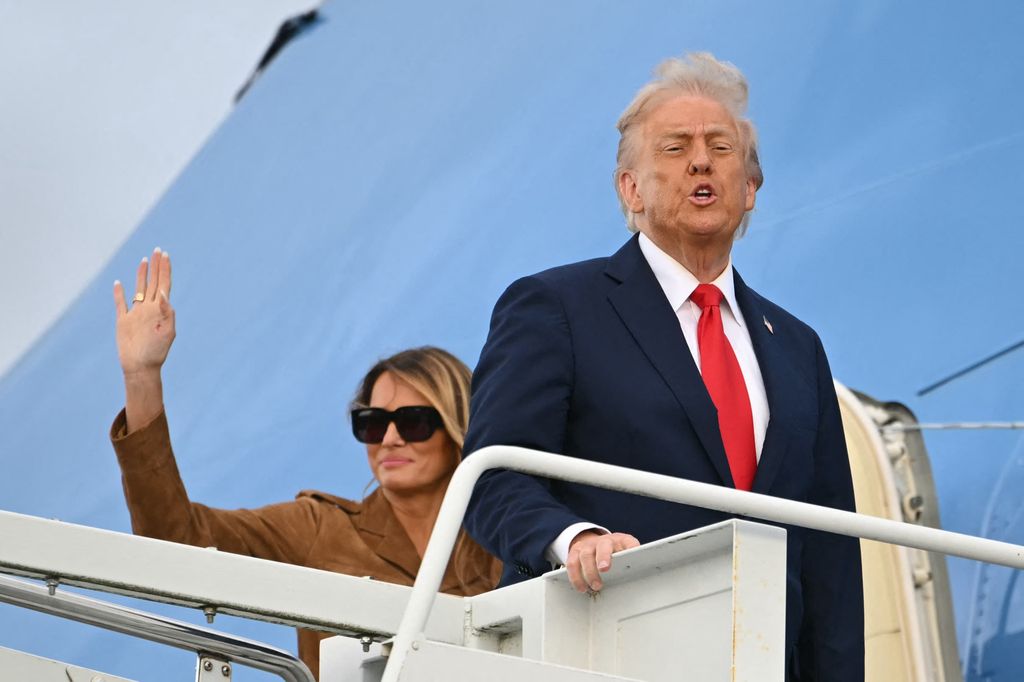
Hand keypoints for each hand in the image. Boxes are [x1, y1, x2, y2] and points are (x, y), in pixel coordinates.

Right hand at [114, 248, 174, 376]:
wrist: (141, 367)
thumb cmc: (157, 352)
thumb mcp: (167, 332)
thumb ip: (166, 312)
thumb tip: (162, 293)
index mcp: (161, 310)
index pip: (163, 284)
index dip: (165, 270)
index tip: (166, 255)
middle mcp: (149, 308)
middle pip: (152, 282)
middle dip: (156, 267)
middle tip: (158, 250)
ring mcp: (136, 314)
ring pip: (138, 289)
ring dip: (141, 275)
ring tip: (144, 261)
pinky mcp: (123, 321)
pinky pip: (120, 303)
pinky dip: (119, 293)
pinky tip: (118, 283)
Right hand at [566, 530, 639, 592]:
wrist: (596, 542)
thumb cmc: (615, 552)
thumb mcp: (627, 552)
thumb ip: (634, 560)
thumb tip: (642, 572)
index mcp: (620, 541)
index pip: (627, 542)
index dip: (628, 549)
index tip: (624, 560)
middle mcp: (603, 541)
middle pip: (602, 546)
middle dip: (602, 558)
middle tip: (604, 571)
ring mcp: (587, 546)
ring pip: (584, 555)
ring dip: (587, 572)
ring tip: (592, 587)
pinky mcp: (575, 553)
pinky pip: (571, 563)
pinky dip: (575, 577)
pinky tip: (581, 588)